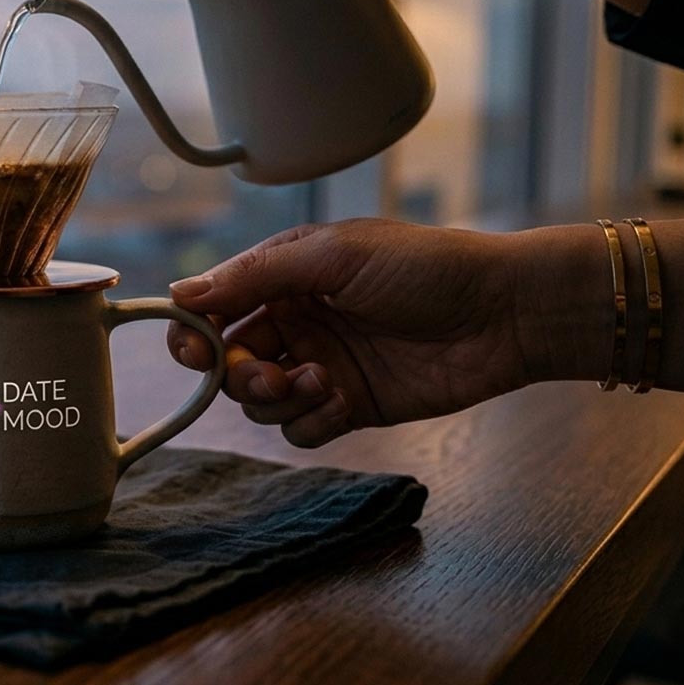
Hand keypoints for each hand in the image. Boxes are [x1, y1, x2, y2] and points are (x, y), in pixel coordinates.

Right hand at [166, 219, 605, 447]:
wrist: (502, 313)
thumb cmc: (424, 267)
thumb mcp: (334, 255)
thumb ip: (255, 275)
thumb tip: (181, 293)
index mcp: (284, 276)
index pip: (214, 308)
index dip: (194, 332)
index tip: (195, 349)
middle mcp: (295, 321)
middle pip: (228, 363)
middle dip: (237, 374)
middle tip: (265, 374)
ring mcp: (320, 365)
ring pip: (260, 401)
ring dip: (276, 398)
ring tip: (320, 380)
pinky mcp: (348, 405)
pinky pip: (300, 429)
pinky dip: (310, 420)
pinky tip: (341, 399)